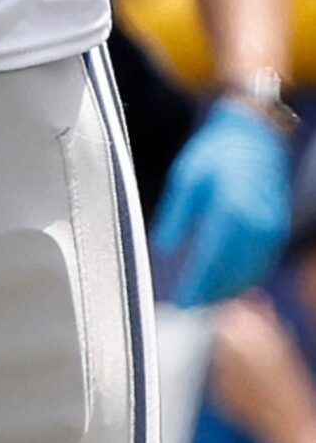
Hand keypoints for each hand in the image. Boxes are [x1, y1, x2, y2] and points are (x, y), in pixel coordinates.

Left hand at [153, 98, 295, 305]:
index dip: (197, 286)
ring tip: (205, 299)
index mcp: (230, 210)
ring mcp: (272, 227)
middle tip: (191, 307)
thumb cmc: (216, 153)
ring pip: (251, 270)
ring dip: (230, 288)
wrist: (256, 136)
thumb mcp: (186, 178)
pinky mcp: (278, 227)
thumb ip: (177, 216)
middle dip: (212, 293)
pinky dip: (245, 275)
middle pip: (234, 272)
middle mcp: (256, 223)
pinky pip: (262, 261)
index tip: (182, 303)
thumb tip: (164, 248)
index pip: (212, 261)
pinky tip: (228, 282)